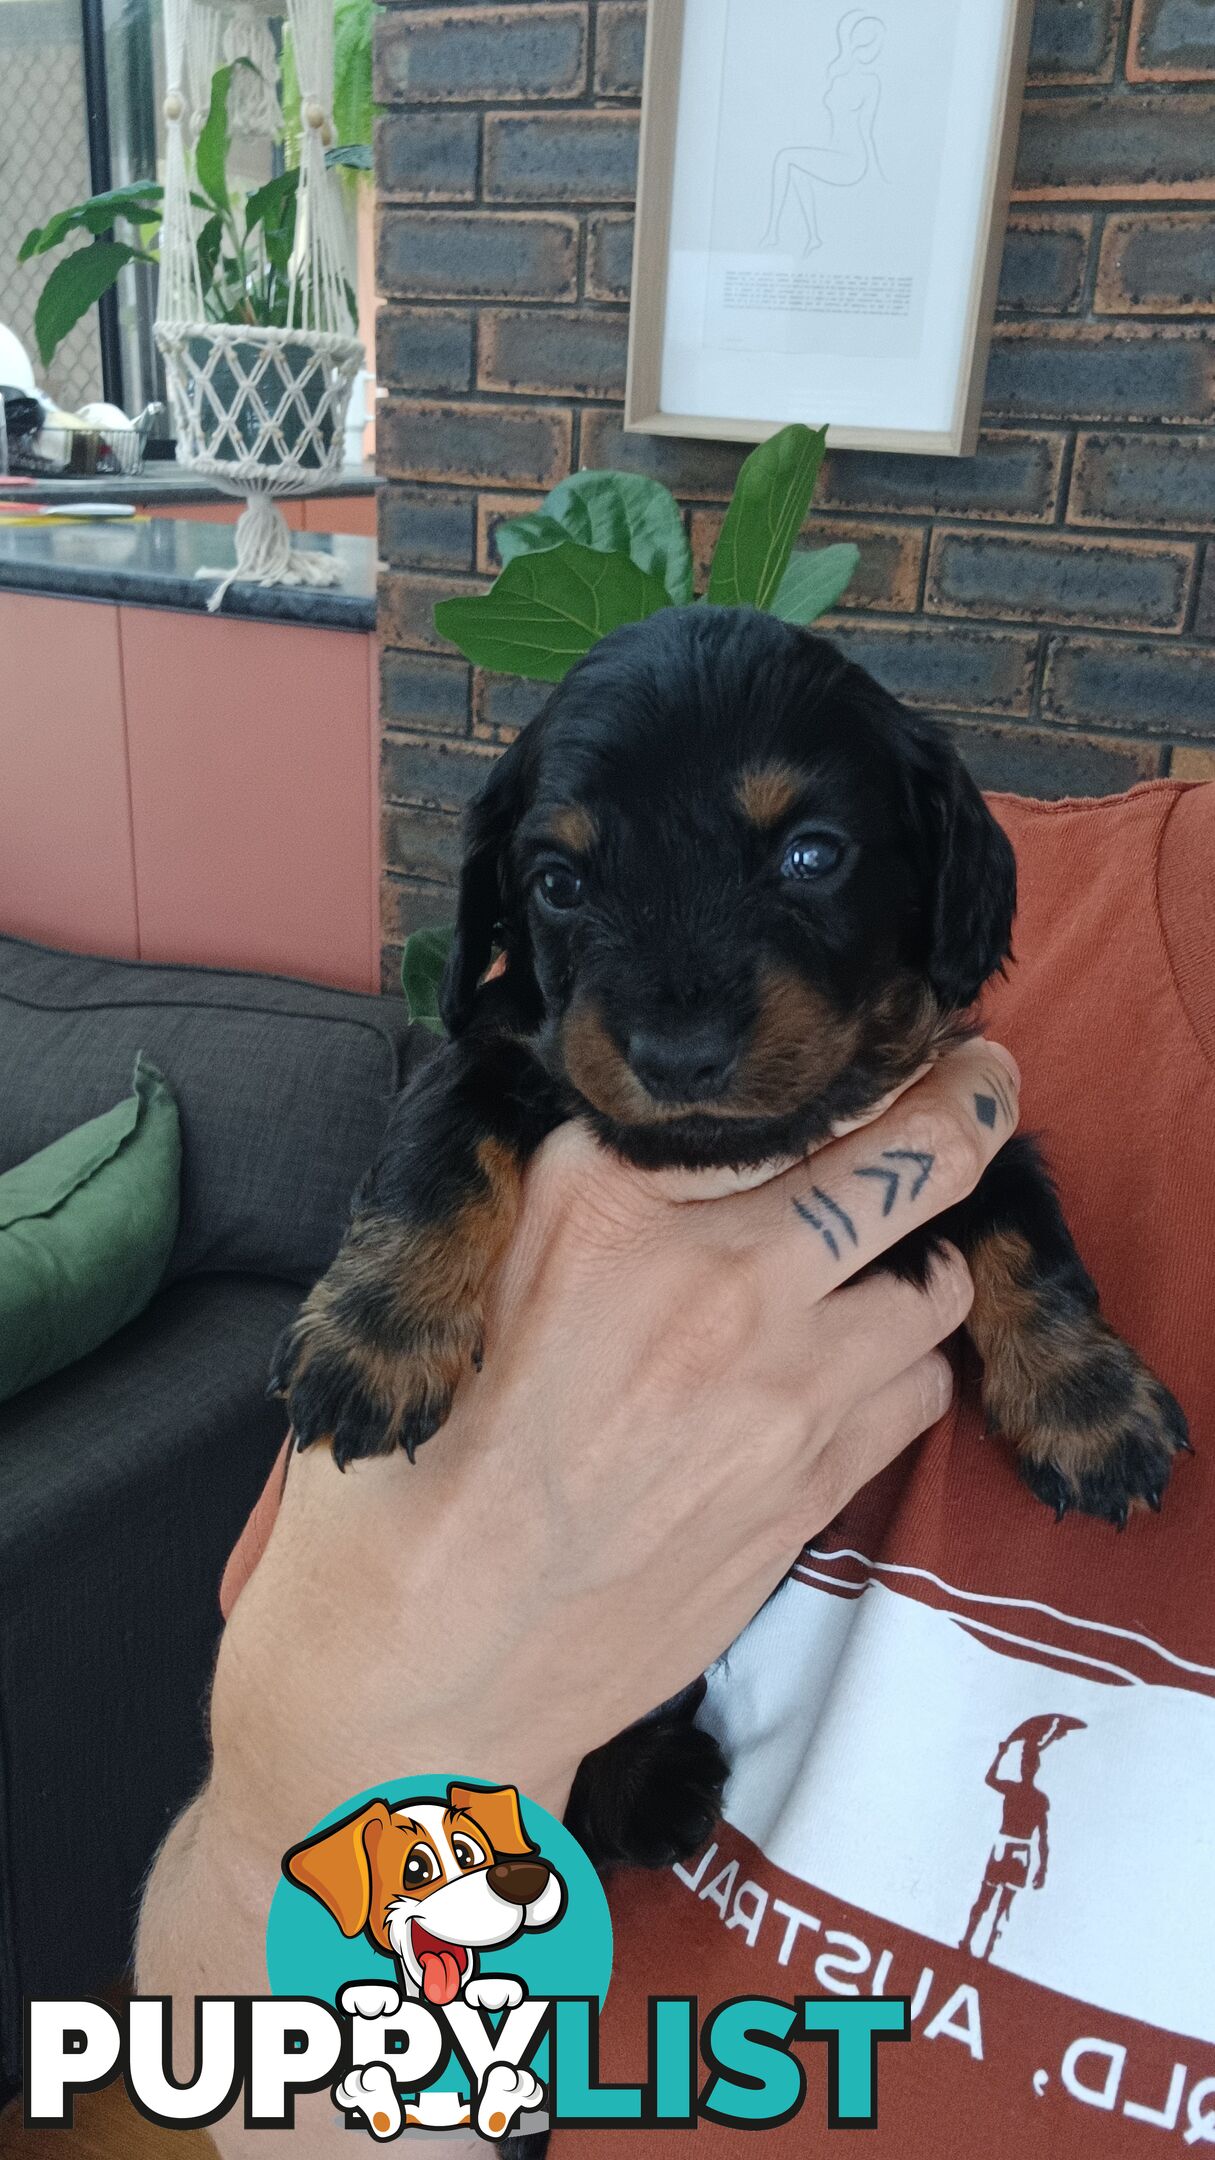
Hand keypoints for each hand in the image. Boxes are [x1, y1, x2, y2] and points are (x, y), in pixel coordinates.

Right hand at [208, 1037, 1018, 1845]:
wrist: (429, 1669)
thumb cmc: (410, 1473)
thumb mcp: (457, 1281)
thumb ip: (569, 1190)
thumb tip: (656, 1135)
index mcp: (609, 1207)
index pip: (788, 1096)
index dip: (858, 1066)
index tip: (894, 1048)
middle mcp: (718, 1280)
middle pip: (910, 1161)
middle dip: (962, 1110)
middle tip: (977, 1083)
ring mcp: (784, 1391)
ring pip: (934, 1286)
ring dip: (919, 1261)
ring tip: (886, 1257)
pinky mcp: (813, 1489)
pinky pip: (918, 1393)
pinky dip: (902, 1366)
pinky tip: (851, 1366)